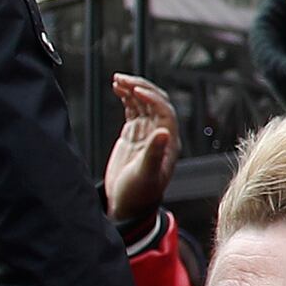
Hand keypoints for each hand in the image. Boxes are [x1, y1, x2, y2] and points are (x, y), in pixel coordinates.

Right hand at [104, 74, 179, 227]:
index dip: (152, 99)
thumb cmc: (139, 195)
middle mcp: (160, 135)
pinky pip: (133, 110)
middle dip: (141, 88)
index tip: (136, 91)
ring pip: (143, 103)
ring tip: (117, 80)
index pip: (165, 112)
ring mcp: (146, 133)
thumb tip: (164, 132)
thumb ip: (154, 153)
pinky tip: (117, 88)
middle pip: (155, 102)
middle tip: (123, 79)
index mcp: (169, 143)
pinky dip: (126, 97)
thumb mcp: (145, 175)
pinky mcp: (133, 134)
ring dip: (132, 89)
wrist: (127, 205)